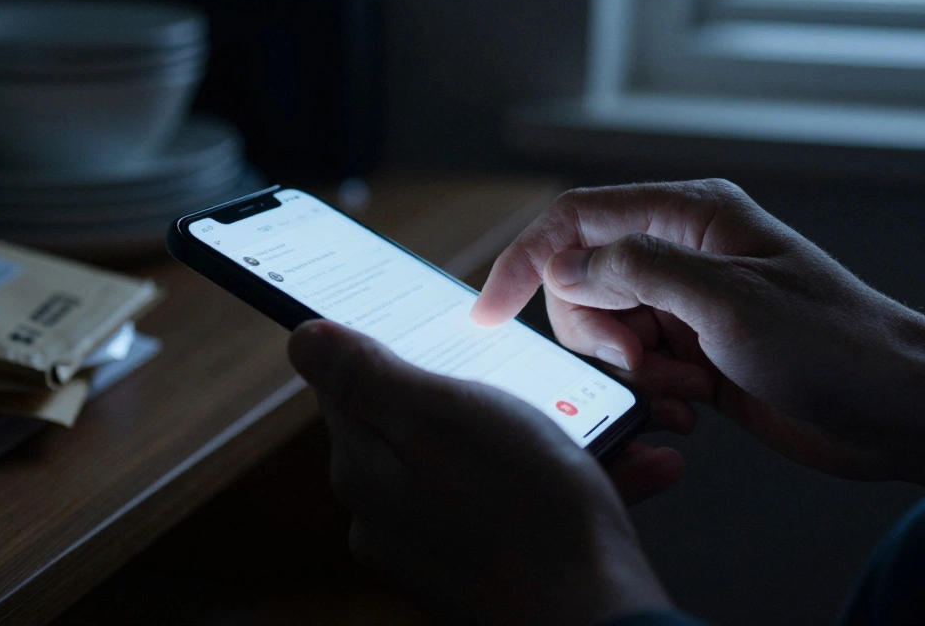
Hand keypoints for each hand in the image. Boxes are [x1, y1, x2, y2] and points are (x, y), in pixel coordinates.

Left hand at [289, 320, 674, 624]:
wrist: (596, 617)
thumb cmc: (525, 513)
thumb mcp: (440, 416)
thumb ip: (367, 376)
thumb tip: (304, 338)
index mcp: (365, 470)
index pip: (350, 386)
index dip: (392, 346)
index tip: (436, 326)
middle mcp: (387, 515)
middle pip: (417, 423)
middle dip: (479, 392)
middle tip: (538, 376)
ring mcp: (435, 547)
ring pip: (481, 463)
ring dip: (539, 435)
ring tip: (597, 421)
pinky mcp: (483, 569)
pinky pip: (516, 506)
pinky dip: (562, 481)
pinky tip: (620, 466)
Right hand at [472, 179, 924, 516]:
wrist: (893, 408)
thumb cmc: (830, 344)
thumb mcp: (728, 300)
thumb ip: (638, 268)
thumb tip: (567, 264)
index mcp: (688, 216)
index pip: (576, 219)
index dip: (524, 260)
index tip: (488, 312)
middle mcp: (680, 252)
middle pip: (581, 281)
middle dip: (597, 334)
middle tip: (645, 365)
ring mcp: (685, 303)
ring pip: (604, 330)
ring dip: (629, 372)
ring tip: (686, 392)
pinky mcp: (693, 350)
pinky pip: (635, 368)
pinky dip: (651, 393)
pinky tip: (695, 409)